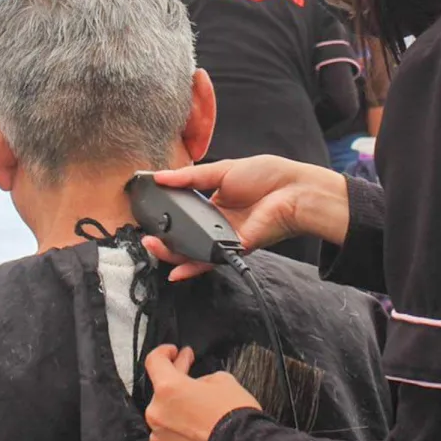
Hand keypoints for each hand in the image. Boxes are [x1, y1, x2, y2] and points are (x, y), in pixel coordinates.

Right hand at [142, 156, 349, 280]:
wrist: (294, 190)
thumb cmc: (267, 175)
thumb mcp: (222, 170)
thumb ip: (189, 177)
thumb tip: (160, 176)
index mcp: (214, 202)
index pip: (183, 213)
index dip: (166, 215)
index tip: (147, 213)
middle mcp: (217, 222)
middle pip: (184, 235)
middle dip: (163, 238)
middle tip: (145, 234)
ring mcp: (225, 237)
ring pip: (193, 250)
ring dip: (171, 253)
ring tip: (152, 246)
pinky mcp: (235, 249)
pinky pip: (210, 260)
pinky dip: (192, 267)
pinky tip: (175, 271)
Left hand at [145, 344, 261, 440]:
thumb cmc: (235, 417)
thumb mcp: (223, 381)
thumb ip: (202, 380)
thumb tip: (197, 387)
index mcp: (168, 389)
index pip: (154, 361)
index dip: (164, 352)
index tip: (173, 352)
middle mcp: (157, 413)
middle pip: (161, 392)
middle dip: (177, 383)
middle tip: (191, 377)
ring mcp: (160, 438)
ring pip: (165, 418)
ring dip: (179, 412)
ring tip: (199, 412)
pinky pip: (170, 439)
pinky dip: (180, 434)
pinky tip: (197, 433)